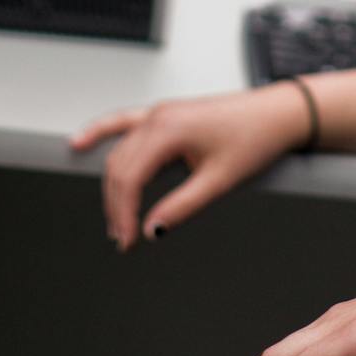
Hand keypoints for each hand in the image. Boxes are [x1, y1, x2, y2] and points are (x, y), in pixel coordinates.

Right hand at [68, 84, 309, 251]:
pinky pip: (122, 124)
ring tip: (115, 219)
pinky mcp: (164, 115)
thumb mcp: (219, 180)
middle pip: (119, 167)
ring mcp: (158, 113)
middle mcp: (157, 117)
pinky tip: (79, 143)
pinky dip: (100, 134)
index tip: (127, 241)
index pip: (130, 178)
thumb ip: (182, 207)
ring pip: (119, 151)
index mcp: (168, 130)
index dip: (124, 213)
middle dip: (116, 206)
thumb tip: (152, 230)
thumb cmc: (254, 139)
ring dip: (113, 185)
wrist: (276, 114)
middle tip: (121, 240)